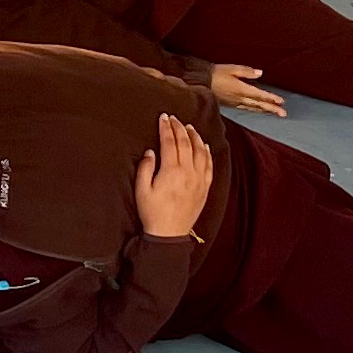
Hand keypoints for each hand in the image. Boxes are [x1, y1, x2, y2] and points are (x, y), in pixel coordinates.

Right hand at [133, 113, 213, 239]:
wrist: (170, 234)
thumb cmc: (152, 213)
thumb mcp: (142, 190)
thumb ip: (145, 168)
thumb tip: (151, 152)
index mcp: (171, 171)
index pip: (169, 142)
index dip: (166, 128)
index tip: (163, 118)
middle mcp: (188, 172)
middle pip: (186, 143)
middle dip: (179, 128)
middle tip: (174, 118)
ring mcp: (199, 179)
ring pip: (200, 151)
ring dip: (195, 137)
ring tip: (189, 127)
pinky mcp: (205, 187)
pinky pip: (209, 165)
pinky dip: (207, 152)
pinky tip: (204, 145)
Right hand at [200, 62, 285, 117]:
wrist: (199, 82)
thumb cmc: (215, 73)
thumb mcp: (232, 68)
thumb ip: (247, 71)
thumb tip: (260, 73)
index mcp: (241, 89)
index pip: (260, 95)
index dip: (271, 98)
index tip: (281, 102)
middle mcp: (239, 98)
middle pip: (259, 105)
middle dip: (271, 109)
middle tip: (283, 113)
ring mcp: (235, 103)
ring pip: (253, 108)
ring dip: (265, 110)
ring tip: (275, 113)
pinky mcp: (231, 104)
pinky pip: (246, 108)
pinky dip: (255, 109)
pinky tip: (259, 109)